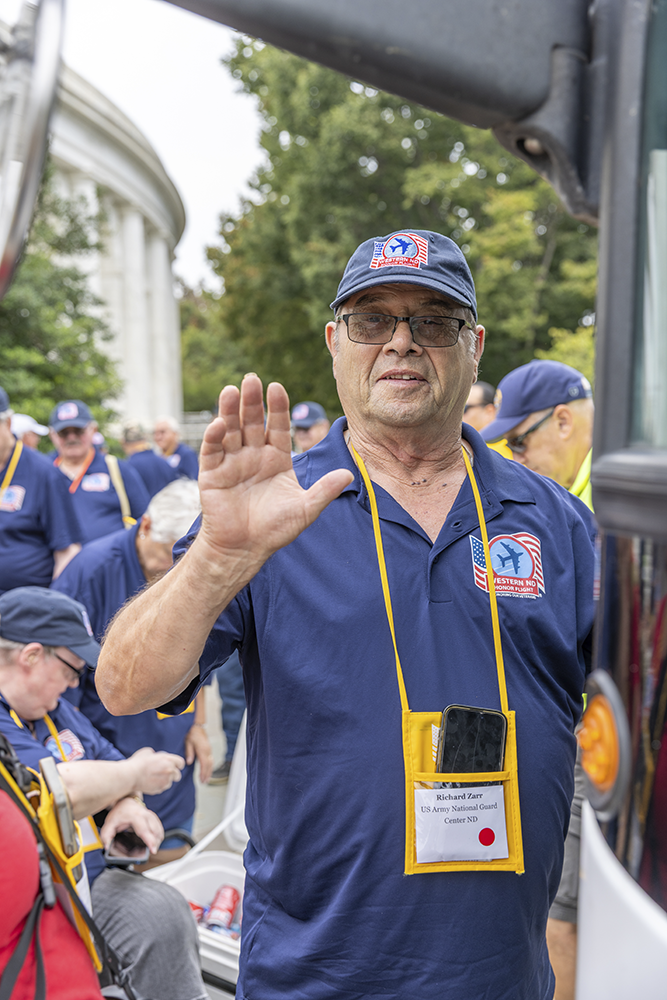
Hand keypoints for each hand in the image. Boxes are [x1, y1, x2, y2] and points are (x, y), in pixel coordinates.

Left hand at [99, 798, 163, 854]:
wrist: (125, 799)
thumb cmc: (119, 812)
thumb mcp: (109, 823)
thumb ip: (106, 835)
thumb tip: (107, 846)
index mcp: (135, 816)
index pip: (144, 830)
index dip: (150, 841)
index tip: (153, 850)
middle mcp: (145, 814)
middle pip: (155, 831)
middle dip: (155, 843)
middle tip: (151, 851)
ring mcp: (150, 815)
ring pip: (159, 829)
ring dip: (158, 840)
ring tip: (152, 847)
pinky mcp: (153, 817)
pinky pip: (159, 827)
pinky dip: (158, 835)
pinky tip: (155, 840)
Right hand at [129, 747, 183, 795]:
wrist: (130, 775)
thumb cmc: (137, 762)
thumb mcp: (147, 752)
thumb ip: (155, 754)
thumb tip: (155, 755)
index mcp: (168, 759)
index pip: (181, 763)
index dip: (178, 765)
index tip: (175, 766)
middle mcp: (170, 770)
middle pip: (178, 775)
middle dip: (173, 774)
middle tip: (166, 773)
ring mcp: (165, 781)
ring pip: (170, 783)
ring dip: (165, 781)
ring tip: (155, 778)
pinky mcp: (160, 789)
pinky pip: (162, 788)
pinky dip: (159, 786)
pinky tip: (151, 782)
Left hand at [185, 724, 212, 783]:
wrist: (197, 726)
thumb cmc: (191, 734)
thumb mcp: (188, 742)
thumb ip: (189, 752)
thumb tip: (189, 762)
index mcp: (202, 750)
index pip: (204, 764)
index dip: (203, 772)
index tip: (202, 779)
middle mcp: (207, 751)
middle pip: (209, 765)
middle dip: (207, 774)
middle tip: (204, 782)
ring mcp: (209, 750)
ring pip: (211, 763)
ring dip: (209, 771)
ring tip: (207, 779)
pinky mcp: (209, 749)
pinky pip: (211, 760)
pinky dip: (210, 767)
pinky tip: (208, 770)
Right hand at [196, 375, 352, 572]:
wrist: (245, 549)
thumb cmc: (275, 529)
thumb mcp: (305, 509)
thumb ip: (324, 490)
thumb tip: (349, 474)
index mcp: (277, 458)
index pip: (278, 426)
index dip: (278, 407)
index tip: (277, 387)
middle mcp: (254, 455)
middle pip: (253, 422)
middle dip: (252, 401)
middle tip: (251, 379)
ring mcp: (232, 462)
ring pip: (231, 430)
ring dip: (229, 410)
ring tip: (231, 390)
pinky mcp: (212, 474)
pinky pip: (213, 451)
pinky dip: (214, 437)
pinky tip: (219, 424)